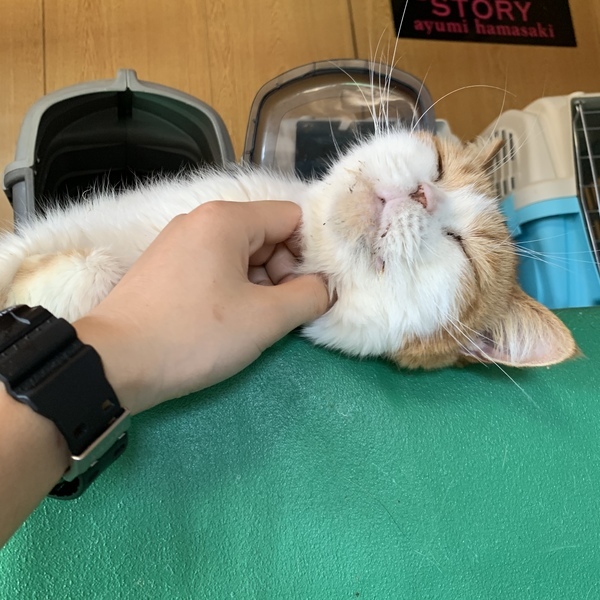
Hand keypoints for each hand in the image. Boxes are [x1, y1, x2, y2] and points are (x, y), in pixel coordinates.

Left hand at [73, 201, 329, 413]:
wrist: (113, 363)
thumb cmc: (194, 334)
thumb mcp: (265, 318)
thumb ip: (309, 296)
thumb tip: (325, 287)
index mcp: (226, 219)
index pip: (292, 218)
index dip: (310, 254)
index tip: (308, 292)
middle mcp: (200, 220)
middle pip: (267, 235)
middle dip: (284, 273)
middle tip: (279, 313)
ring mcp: (179, 242)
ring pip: (242, 254)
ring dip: (260, 286)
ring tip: (252, 323)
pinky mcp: (166, 267)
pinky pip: (215, 268)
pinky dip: (233, 290)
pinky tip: (226, 321)